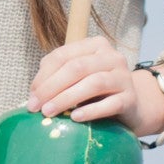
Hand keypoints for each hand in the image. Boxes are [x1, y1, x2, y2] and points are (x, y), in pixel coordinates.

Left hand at [26, 37, 141, 129]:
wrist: (132, 107)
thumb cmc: (97, 91)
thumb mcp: (77, 77)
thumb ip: (57, 76)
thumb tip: (34, 92)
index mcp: (95, 45)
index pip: (63, 55)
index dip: (44, 75)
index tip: (31, 95)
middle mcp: (112, 56)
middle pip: (76, 68)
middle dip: (52, 87)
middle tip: (36, 107)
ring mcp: (124, 77)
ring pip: (93, 83)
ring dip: (66, 98)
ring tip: (49, 112)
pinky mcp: (130, 99)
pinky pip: (110, 104)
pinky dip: (90, 111)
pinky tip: (75, 118)